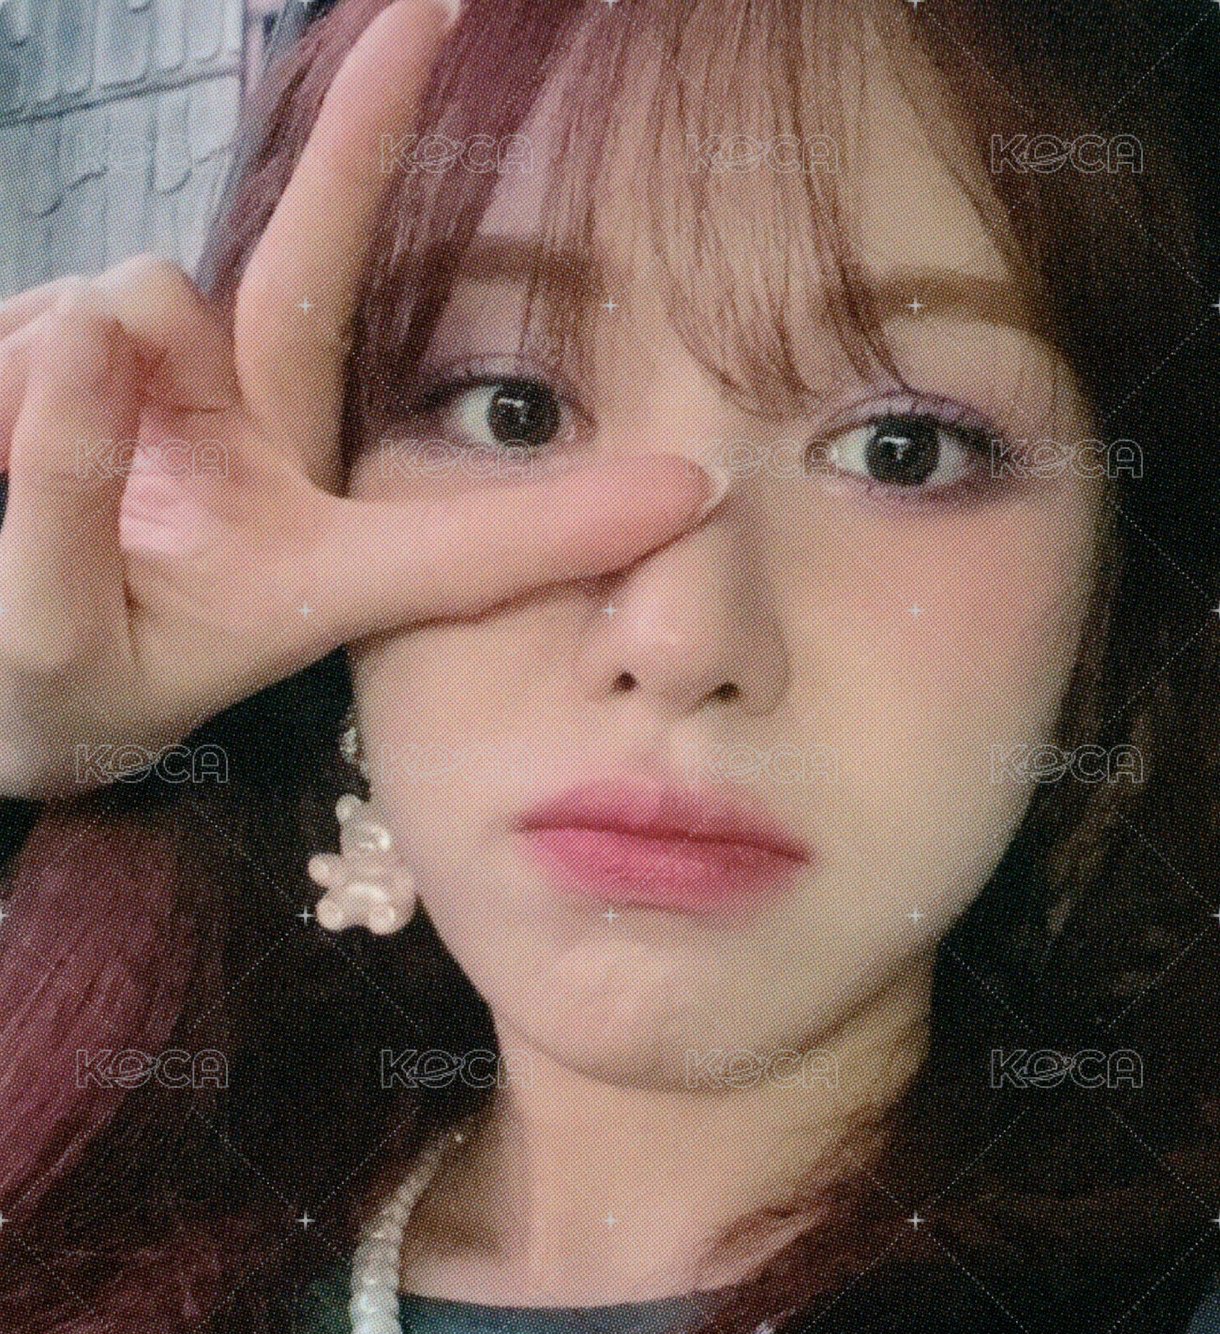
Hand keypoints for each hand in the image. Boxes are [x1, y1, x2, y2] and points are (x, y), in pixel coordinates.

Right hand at [0, 0, 718, 799]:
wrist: (3, 676)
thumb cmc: (57, 683)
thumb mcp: (47, 635)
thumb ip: (67, 499)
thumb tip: (93, 332)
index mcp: (309, 573)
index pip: (451, 548)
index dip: (563, 524)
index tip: (688, 491)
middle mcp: (274, 463)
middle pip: (322, 288)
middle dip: (367, 144)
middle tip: (432, 6)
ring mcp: (193, 397)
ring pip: (136, 297)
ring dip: (57, 365)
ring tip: (5, 478)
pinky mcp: (115, 354)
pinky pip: (68, 311)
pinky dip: (18, 358)